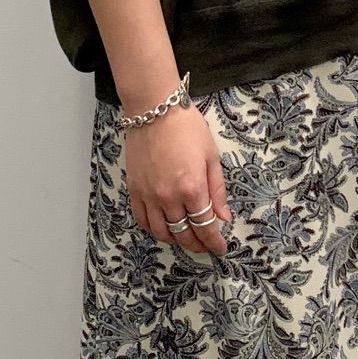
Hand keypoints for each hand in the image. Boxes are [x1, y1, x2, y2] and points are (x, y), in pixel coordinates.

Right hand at [124, 102, 232, 255]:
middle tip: (206, 246)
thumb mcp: (211, 156)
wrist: (155, 110)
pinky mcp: (134, 190)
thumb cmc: (187, 128)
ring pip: (161, 232)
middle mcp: (168, 197)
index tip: (220, 249)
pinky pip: (142, 220)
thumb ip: (217, 190)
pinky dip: (154, 229)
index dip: (214, 242)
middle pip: (184, 233)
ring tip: (187, 239)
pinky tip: (163, 228)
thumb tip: (223, 217)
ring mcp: (149, 195)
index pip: (204, 227)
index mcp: (192, 188)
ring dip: (176, 240)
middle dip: (197, 244)